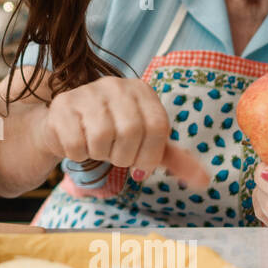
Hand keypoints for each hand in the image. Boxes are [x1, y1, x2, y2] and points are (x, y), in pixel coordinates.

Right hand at [43, 77, 208, 186]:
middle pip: (130, 131)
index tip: (140, 163)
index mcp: (141, 91)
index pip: (158, 126)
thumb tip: (206, 182)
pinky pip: (76, 144)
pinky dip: (78, 155)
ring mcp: (86, 93)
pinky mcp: (62, 106)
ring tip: (96, 147)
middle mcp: (115, 85)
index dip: (150, 154)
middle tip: (115, 155)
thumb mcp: (146, 144)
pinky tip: (78, 143)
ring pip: (102, 138)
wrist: (66, 124)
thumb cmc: (112, 134)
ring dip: (100, 155)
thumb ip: (176, 160)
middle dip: (123, 156)